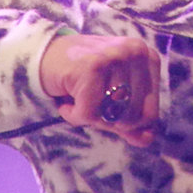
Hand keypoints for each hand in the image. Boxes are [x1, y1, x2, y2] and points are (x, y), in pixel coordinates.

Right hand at [40, 34, 160, 147]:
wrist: (43, 55)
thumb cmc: (82, 76)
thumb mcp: (112, 97)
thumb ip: (132, 119)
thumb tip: (147, 140)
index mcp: (148, 57)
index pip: (150, 114)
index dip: (125, 123)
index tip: (106, 106)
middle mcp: (135, 52)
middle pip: (132, 117)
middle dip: (106, 120)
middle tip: (90, 101)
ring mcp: (115, 57)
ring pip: (111, 116)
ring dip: (88, 116)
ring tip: (79, 97)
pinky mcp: (92, 66)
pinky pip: (88, 113)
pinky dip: (73, 115)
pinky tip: (66, 99)